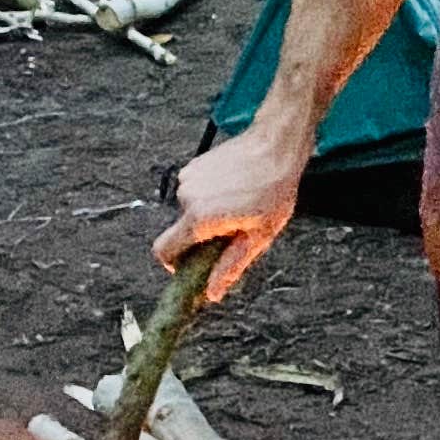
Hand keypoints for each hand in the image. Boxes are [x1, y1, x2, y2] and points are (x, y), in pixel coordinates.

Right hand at [157, 120, 308, 294]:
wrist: (275, 145)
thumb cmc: (273, 190)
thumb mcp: (258, 237)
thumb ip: (230, 266)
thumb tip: (211, 293)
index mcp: (199, 219)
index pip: (164, 251)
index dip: (174, 264)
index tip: (192, 266)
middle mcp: (186, 197)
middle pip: (182, 231)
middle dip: (203, 237)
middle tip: (235, 229)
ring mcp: (188, 178)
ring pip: (190, 211)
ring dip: (208, 214)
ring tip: (238, 205)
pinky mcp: (193, 165)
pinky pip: (195, 192)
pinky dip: (209, 196)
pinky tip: (234, 189)